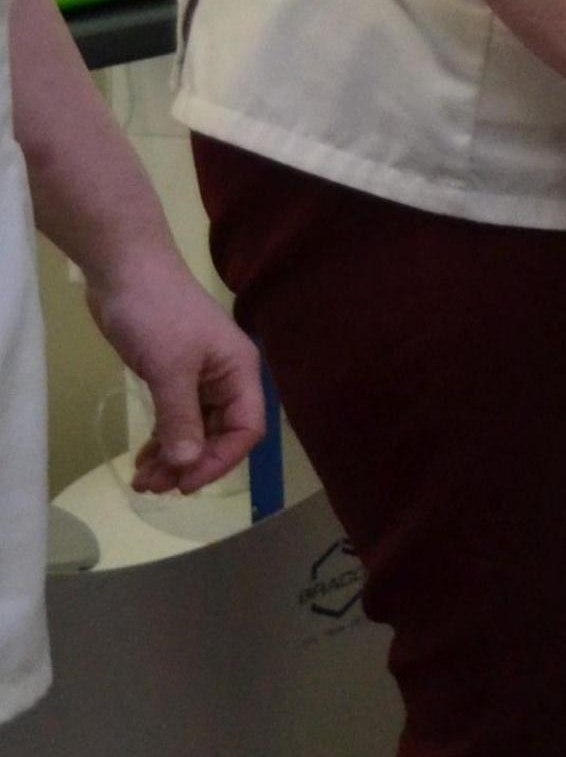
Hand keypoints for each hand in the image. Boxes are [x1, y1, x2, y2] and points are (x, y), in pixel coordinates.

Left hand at [85, 253, 264, 493]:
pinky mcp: (172, 375)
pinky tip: (144, 458)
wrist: (125, 271)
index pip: (246, 428)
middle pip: (219, 434)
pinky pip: (175, 418)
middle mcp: (226, 379)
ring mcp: (199, 378)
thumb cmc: (157, 314)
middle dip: (190, 464)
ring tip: (143, 482)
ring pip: (194, 430)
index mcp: (240, 372)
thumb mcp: (169, 368)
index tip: (184, 482)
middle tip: (154, 488)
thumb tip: (188, 464)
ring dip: (172, 457)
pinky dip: (162, 440)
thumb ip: (181, 418)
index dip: (220, 460)